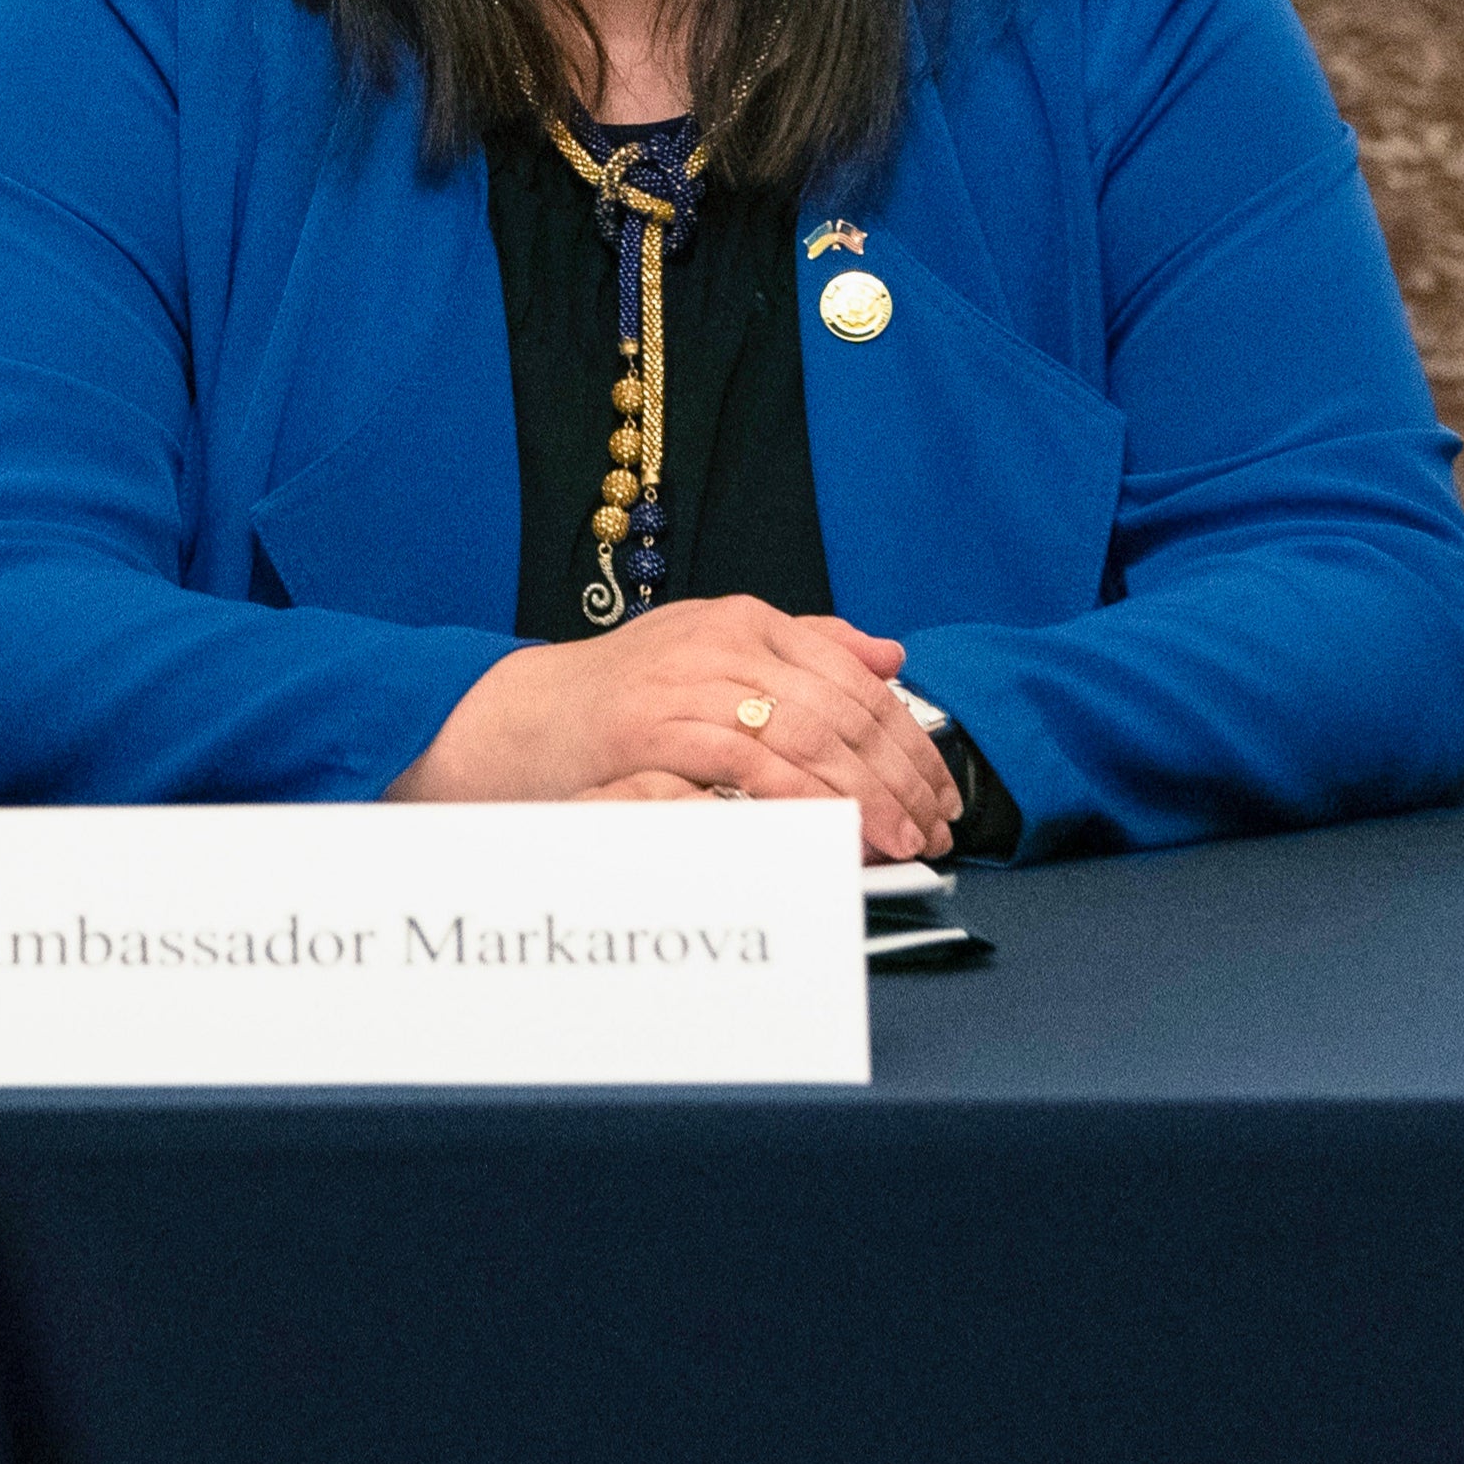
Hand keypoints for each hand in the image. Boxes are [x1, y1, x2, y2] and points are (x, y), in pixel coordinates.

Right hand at [395, 597, 958, 859]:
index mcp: (749, 620)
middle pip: (843, 708)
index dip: (908, 739)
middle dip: (899, 776)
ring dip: (865, 797)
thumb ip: (802, 651)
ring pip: (808, 735)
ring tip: (900, 842)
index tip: (938, 791)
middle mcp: (726, 638)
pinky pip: (751, 762)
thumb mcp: (715, 657)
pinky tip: (835, 829)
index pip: (856, 677)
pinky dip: (801, 797)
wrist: (525, 720)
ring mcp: (691, 678)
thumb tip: (889, 657)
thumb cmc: (625, 701)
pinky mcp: (659, 723)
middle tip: (933, 828)